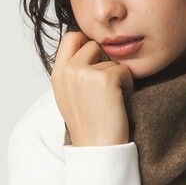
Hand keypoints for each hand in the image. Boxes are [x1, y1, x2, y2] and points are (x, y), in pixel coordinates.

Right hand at [51, 31, 134, 145]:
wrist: (98, 148)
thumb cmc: (90, 125)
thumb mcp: (71, 95)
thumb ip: (75, 72)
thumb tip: (90, 47)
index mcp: (57, 74)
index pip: (72, 36)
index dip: (88, 45)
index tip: (97, 65)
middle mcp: (67, 70)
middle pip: (93, 44)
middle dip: (105, 61)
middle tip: (107, 86)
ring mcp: (83, 73)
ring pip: (111, 59)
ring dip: (117, 76)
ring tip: (112, 99)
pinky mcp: (104, 79)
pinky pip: (124, 70)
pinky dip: (128, 85)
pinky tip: (120, 103)